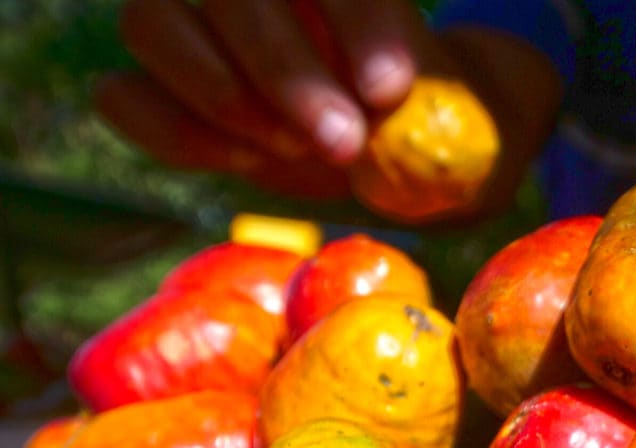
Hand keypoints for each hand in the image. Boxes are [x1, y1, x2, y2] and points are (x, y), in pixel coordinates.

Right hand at [95, 0, 440, 197]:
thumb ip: (422, 94)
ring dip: (223, 96)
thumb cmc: (406, 104)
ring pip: (151, 24)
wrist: (382, 136)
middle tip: (343, 140)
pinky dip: (177, 134)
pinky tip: (247, 162)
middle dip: (284, 70)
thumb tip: (389, 101)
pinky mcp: (148, 84)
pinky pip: (123, 96)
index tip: (387, 89)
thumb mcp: (434, 96)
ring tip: (295, 148)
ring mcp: (180, 20)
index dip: (354, 20)